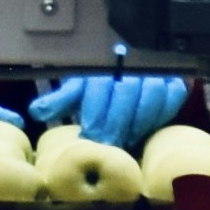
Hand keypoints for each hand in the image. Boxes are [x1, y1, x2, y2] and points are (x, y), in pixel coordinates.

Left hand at [31, 70, 184, 149]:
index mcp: (101, 67)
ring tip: (127, 141)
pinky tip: (147, 131)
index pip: (99, 84)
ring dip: (138, 121)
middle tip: (108, 144)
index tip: (91, 133)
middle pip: (125, 91)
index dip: (95, 111)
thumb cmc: (102, 94)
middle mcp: (129, 66)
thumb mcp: (79, 93)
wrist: (138, 84)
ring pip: (150, 94)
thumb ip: (61, 101)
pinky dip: (160, 116)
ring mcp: (154, 73)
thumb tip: (35, 112)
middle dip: (115, 121)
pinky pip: (171, 99)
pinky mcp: (174, 85)